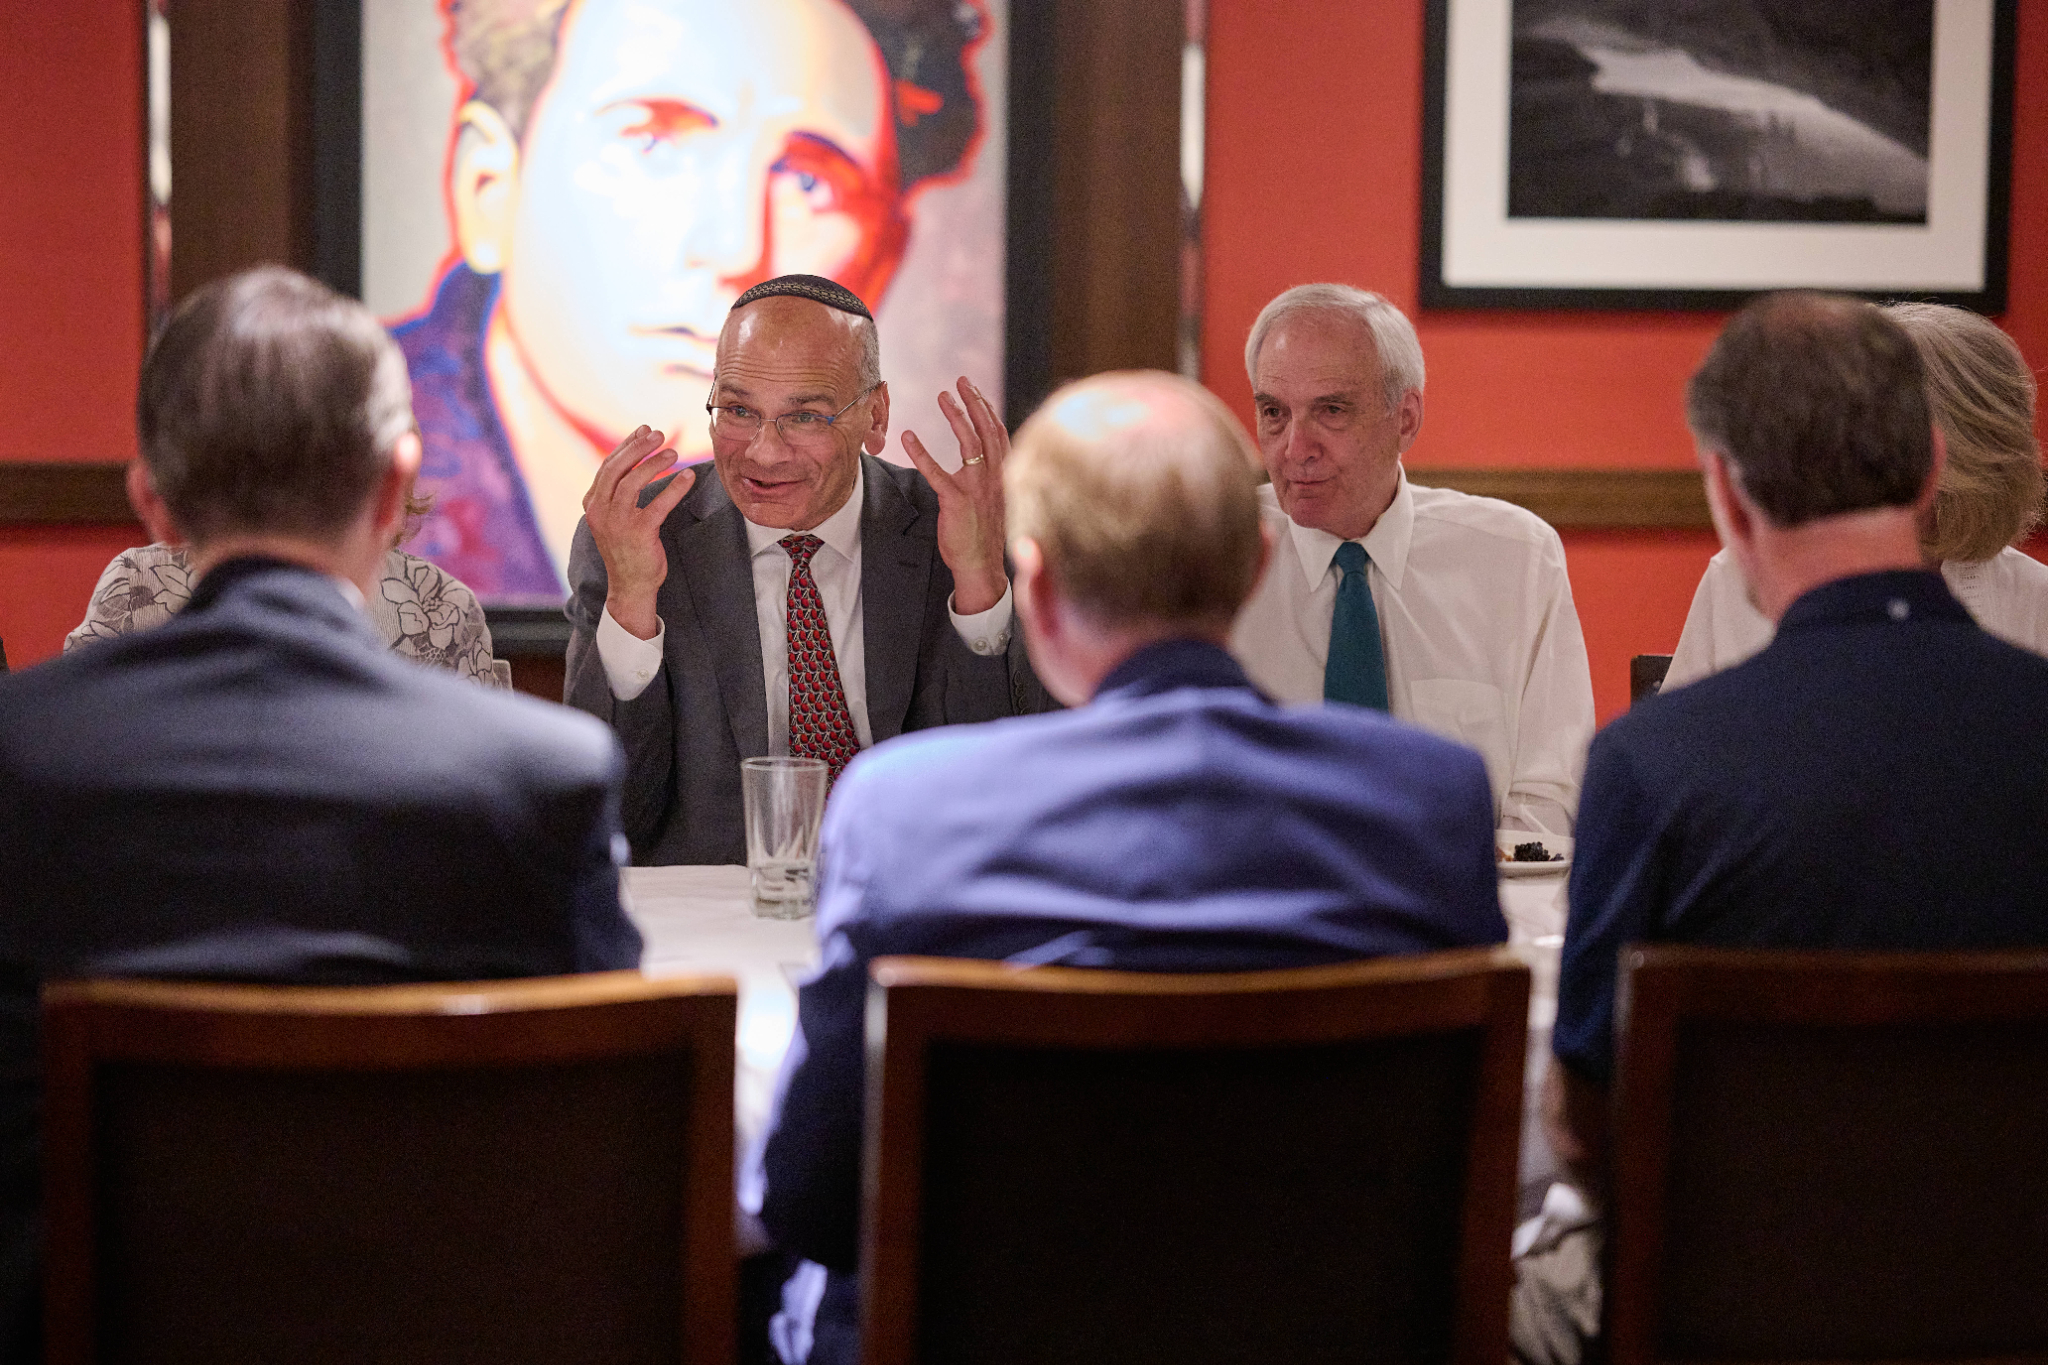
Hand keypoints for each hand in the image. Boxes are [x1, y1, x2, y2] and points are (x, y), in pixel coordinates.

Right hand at [583, 425, 694, 639]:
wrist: (630, 585)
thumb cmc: (628, 547)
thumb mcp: (616, 516)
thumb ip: (620, 490)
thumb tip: (636, 456)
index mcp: (592, 503)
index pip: (608, 466)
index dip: (627, 445)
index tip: (645, 430)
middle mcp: (600, 511)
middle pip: (617, 469)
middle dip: (638, 447)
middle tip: (659, 435)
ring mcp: (617, 523)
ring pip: (632, 483)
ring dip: (654, 463)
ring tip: (673, 452)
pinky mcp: (638, 534)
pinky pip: (658, 504)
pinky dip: (674, 487)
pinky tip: (687, 476)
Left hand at [901, 377, 1008, 614]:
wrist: (982, 567)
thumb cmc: (983, 534)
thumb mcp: (991, 499)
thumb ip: (987, 476)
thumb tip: (979, 458)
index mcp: (1003, 475)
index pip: (999, 433)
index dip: (987, 408)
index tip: (973, 390)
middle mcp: (995, 477)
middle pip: (988, 429)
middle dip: (975, 401)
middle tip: (960, 380)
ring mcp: (977, 488)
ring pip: (970, 443)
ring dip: (956, 416)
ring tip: (943, 396)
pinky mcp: (957, 501)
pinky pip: (937, 472)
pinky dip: (922, 452)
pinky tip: (909, 436)